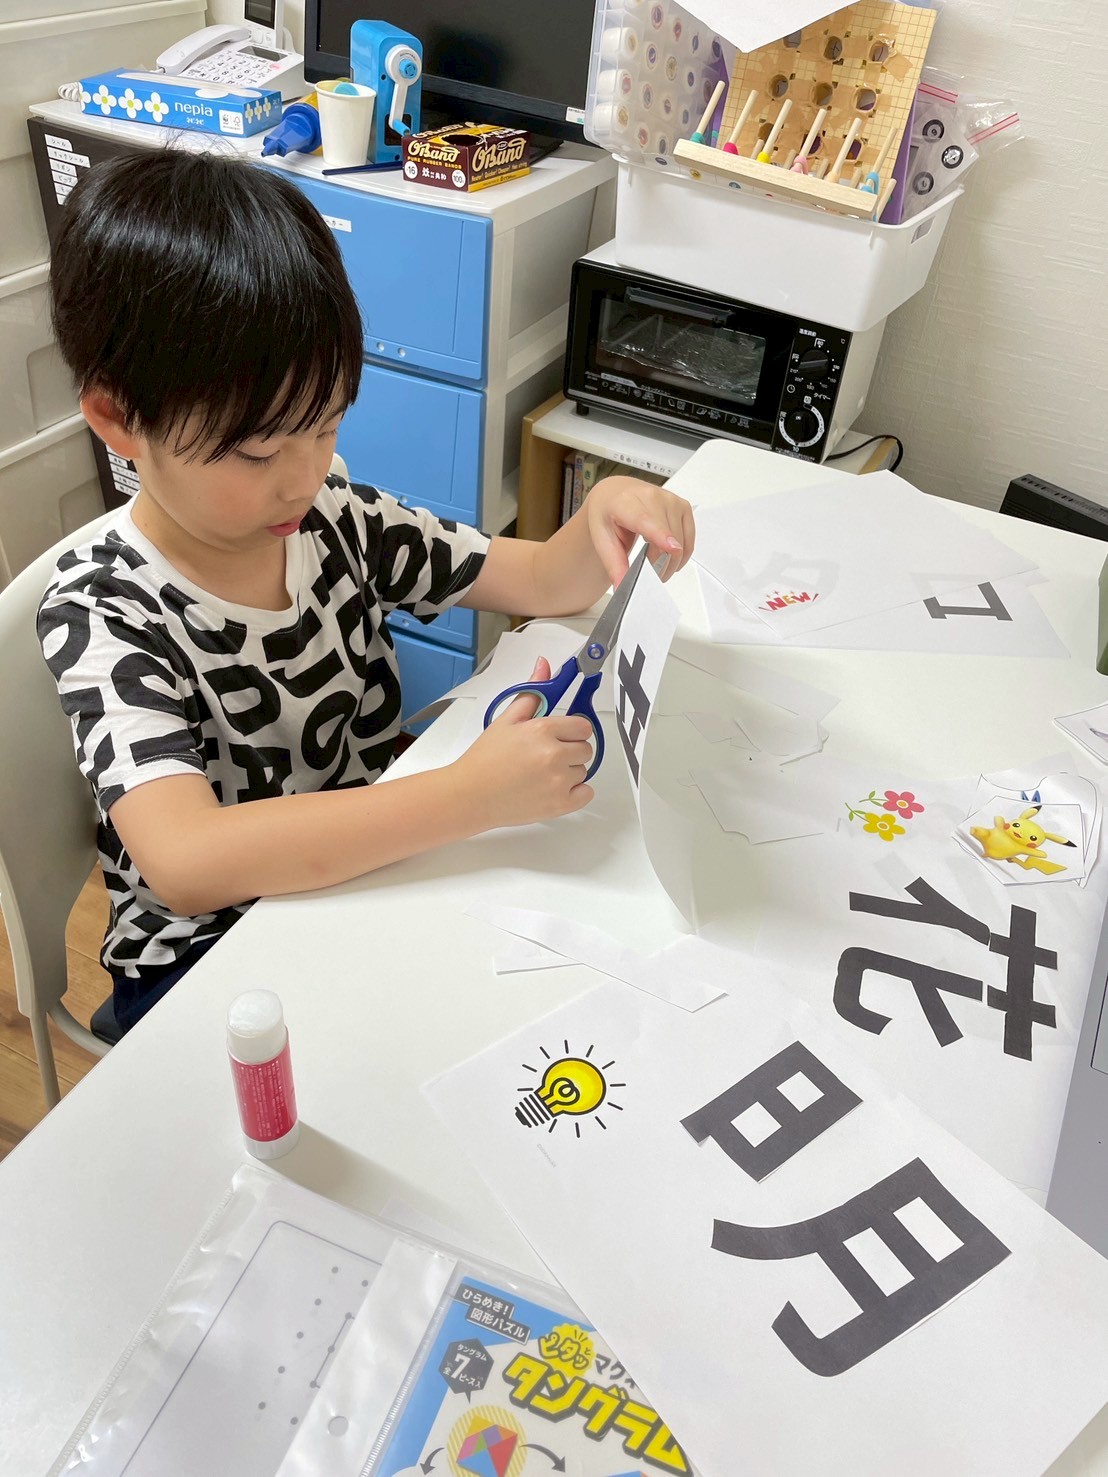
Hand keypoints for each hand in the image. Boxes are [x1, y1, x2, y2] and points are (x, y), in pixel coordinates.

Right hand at [456, 658, 595, 829]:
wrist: (470, 796)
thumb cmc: (485, 760)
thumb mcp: (506, 720)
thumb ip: (532, 692)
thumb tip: (544, 665)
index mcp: (542, 730)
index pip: (582, 726)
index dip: (571, 730)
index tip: (559, 736)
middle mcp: (554, 756)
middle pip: (586, 748)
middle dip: (569, 750)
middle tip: (545, 755)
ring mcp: (559, 782)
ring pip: (583, 770)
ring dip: (569, 771)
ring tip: (541, 774)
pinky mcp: (560, 805)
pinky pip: (586, 793)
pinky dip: (575, 792)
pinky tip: (553, 788)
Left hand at [585, 475, 695, 588]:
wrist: (616, 494)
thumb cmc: (609, 513)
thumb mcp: (601, 538)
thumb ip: (614, 564)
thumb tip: (622, 585)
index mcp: (626, 502)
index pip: (646, 520)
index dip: (661, 535)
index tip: (672, 548)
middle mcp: (652, 497)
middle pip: (667, 539)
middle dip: (660, 564)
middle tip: (646, 572)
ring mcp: (671, 500)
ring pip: (681, 542)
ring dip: (670, 561)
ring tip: (653, 562)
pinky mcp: (684, 506)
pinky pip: (689, 539)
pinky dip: (680, 553)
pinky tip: (666, 553)